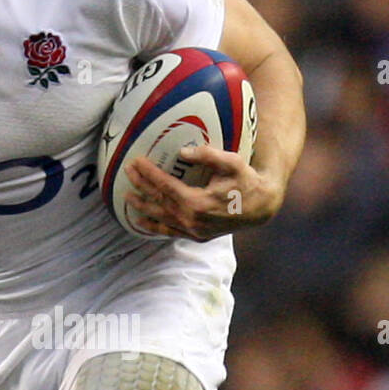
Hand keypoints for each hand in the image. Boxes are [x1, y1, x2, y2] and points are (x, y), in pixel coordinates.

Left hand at [124, 143, 285, 240]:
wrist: (261, 208)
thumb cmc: (247, 182)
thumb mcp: (232, 163)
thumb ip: (208, 155)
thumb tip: (183, 152)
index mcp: (197, 203)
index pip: (165, 186)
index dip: (149, 174)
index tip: (136, 161)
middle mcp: (192, 220)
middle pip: (159, 202)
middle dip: (141, 186)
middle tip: (127, 172)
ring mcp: (194, 231)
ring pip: (161, 219)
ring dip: (143, 207)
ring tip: (127, 197)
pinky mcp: (197, 237)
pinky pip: (170, 232)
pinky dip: (154, 227)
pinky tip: (141, 221)